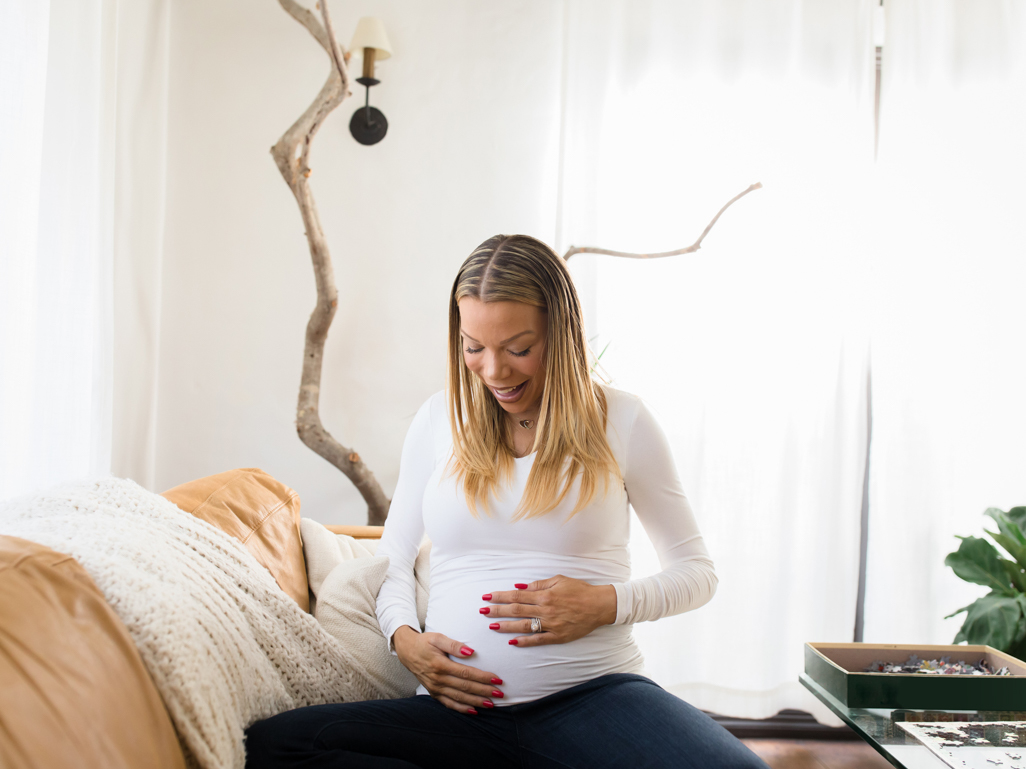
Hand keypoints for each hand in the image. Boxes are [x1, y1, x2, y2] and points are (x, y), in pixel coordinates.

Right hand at [391, 625, 504, 713]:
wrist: (407, 651)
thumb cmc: (424, 642)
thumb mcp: (437, 637)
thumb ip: (453, 645)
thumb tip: (470, 651)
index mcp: (440, 665)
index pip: (466, 673)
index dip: (483, 678)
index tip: (497, 680)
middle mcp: (438, 679)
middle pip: (465, 688)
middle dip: (484, 692)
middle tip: (500, 694)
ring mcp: (435, 688)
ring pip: (459, 698)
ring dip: (476, 702)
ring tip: (491, 704)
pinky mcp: (433, 693)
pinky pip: (448, 703)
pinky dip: (461, 708)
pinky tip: (473, 710)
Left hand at [481, 575, 616, 646]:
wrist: (599, 605)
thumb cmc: (579, 590)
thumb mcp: (559, 580)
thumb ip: (538, 584)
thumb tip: (519, 587)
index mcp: (545, 595)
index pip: (517, 595)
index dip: (500, 596)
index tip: (487, 596)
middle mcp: (546, 609)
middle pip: (516, 610)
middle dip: (497, 610)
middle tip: (482, 611)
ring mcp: (551, 624)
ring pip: (524, 625)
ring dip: (506, 626)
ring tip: (491, 626)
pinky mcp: (558, 636)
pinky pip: (538, 639)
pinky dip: (525, 641)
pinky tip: (513, 642)